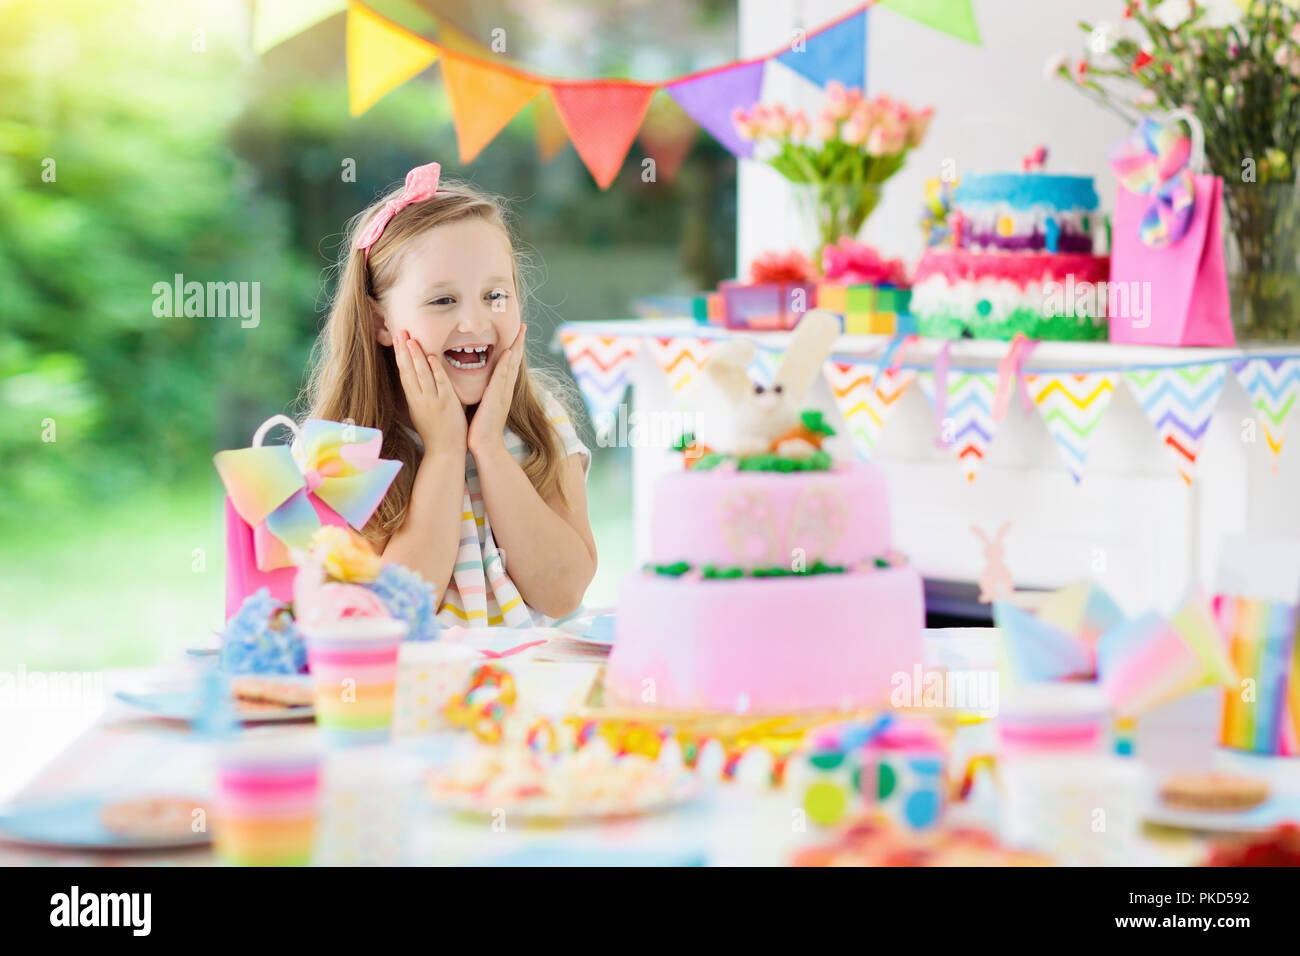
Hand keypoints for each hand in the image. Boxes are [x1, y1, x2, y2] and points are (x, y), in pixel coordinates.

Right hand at [393, 329, 466, 456]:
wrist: (445, 452)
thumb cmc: (435, 433)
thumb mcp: (422, 412)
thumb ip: (420, 396)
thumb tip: (416, 379)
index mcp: (414, 401)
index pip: (404, 374)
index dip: (400, 356)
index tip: (397, 340)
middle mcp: (420, 400)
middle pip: (409, 371)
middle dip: (404, 351)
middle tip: (400, 331)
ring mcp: (433, 401)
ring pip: (421, 375)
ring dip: (416, 356)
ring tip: (411, 339)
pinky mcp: (447, 404)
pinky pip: (440, 383)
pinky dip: (435, 370)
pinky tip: (431, 357)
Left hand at [468, 323, 525, 455]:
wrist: (485, 445)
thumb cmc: (479, 429)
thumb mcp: (480, 406)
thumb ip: (480, 394)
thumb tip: (473, 385)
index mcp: (500, 391)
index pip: (507, 366)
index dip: (512, 350)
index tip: (514, 336)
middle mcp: (505, 389)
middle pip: (514, 362)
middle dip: (518, 343)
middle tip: (522, 326)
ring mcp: (503, 392)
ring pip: (511, 365)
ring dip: (516, 347)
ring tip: (520, 332)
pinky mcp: (497, 397)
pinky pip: (502, 376)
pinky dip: (506, 363)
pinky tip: (509, 351)